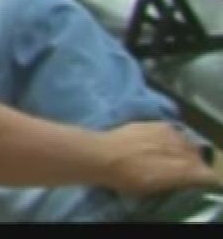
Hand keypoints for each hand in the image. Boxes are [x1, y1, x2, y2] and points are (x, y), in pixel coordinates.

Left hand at [98, 122, 216, 195]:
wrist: (104, 155)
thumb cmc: (128, 178)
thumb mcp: (156, 187)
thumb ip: (175, 180)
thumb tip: (182, 176)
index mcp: (184, 169)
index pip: (206, 174)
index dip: (198, 176)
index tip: (190, 179)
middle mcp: (183, 149)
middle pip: (197, 155)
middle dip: (190, 160)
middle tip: (176, 165)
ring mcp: (172, 133)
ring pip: (186, 141)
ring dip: (179, 147)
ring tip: (164, 151)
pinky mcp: (158, 123)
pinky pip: (172, 131)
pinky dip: (168, 136)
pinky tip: (154, 140)